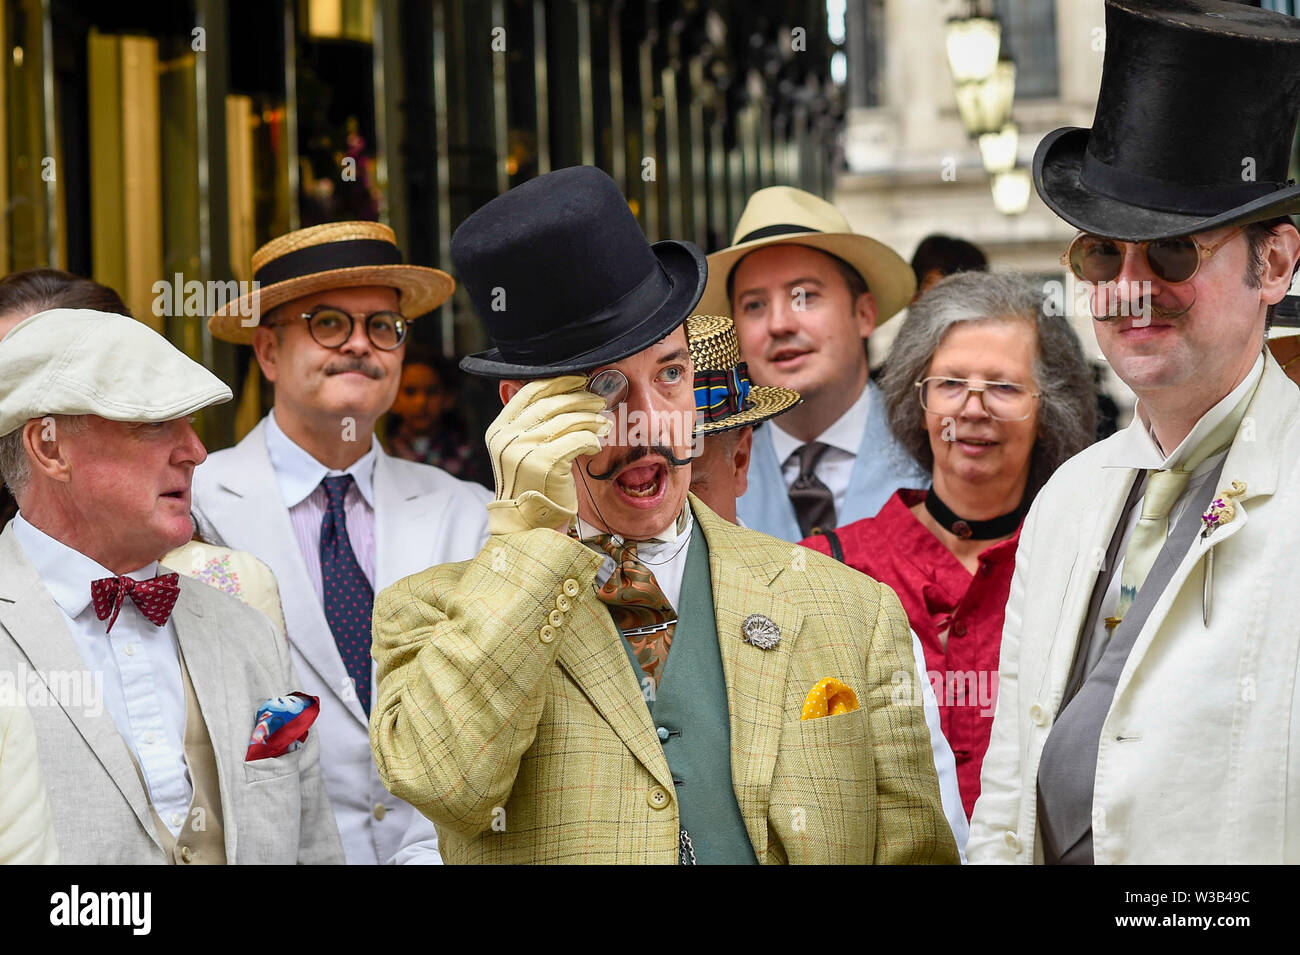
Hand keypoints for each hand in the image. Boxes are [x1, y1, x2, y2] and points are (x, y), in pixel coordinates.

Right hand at [485, 375, 610, 534]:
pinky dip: (591, 439)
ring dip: (590, 419)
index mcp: (499, 429)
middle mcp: (507, 437)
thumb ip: (532, 425)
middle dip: (580, 399)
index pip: (529, 392)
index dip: (558, 382)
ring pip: (566, 421)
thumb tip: (565, 393)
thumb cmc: (532, 486)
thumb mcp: (522, 451)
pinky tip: (596, 444)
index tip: (579, 379)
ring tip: (604, 422)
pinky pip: (577, 440)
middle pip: (551, 404)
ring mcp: (523, 450)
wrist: (528, 524)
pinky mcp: (544, 463)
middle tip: (599, 401)